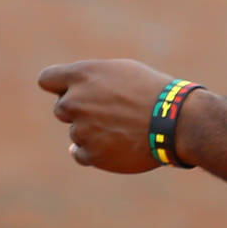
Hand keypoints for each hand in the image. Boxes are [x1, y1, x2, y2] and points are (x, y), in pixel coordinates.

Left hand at [37, 59, 186, 172]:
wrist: (179, 122)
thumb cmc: (157, 94)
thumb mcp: (122, 73)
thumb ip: (93, 82)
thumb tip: (72, 98)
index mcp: (81, 76)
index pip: (47, 80)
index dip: (61, 88)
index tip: (76, 94)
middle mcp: (74, 101)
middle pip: (62, 109)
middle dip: (82, 112)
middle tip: (112, 116)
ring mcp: (81, 129)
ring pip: (77, 133)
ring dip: (94, 134)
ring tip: (126, 133)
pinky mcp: (92, 154)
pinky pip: (81, 154)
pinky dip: (96, 153)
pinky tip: (116, 149)